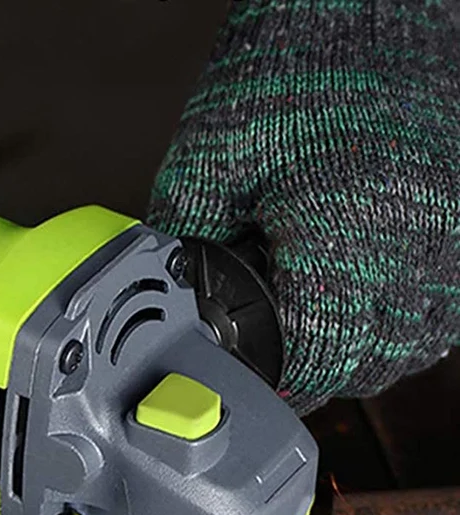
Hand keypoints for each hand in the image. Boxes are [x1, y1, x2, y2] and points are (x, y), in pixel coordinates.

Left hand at [148, 0, 458, 414]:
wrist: (374, 8)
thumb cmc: (294, 66)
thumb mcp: (213, 151)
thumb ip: (187, 231)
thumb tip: (172, 291)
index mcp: (341, 226)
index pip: (324, 350)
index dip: (289, 382)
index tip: (265, 386)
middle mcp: (412, 238)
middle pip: (376, 357)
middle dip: (326, 371)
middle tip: (289, 363)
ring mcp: (450, 232)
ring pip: (420, 340)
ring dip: (370, 353)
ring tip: (327, 337)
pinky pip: (447, 303)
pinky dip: (408, 321)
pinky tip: (372, 304)